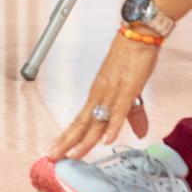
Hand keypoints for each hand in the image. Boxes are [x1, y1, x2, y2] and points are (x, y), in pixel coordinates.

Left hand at [47, 31, 159, 160]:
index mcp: (98, 95)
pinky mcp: (127, 87)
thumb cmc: (133, 59)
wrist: (139, 33)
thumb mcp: (131, 90)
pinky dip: (113, 126)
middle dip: (66, 141)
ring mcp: (112, 91)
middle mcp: (100, 94)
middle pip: (81, 123)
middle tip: (51, 157)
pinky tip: (107, 141)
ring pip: (96, 120)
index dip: (68, 136)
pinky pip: (119, 109)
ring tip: (72, 155)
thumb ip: (134, 114)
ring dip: (84, 140)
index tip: (55, 150)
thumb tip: (140, 134)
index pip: (79, 120)